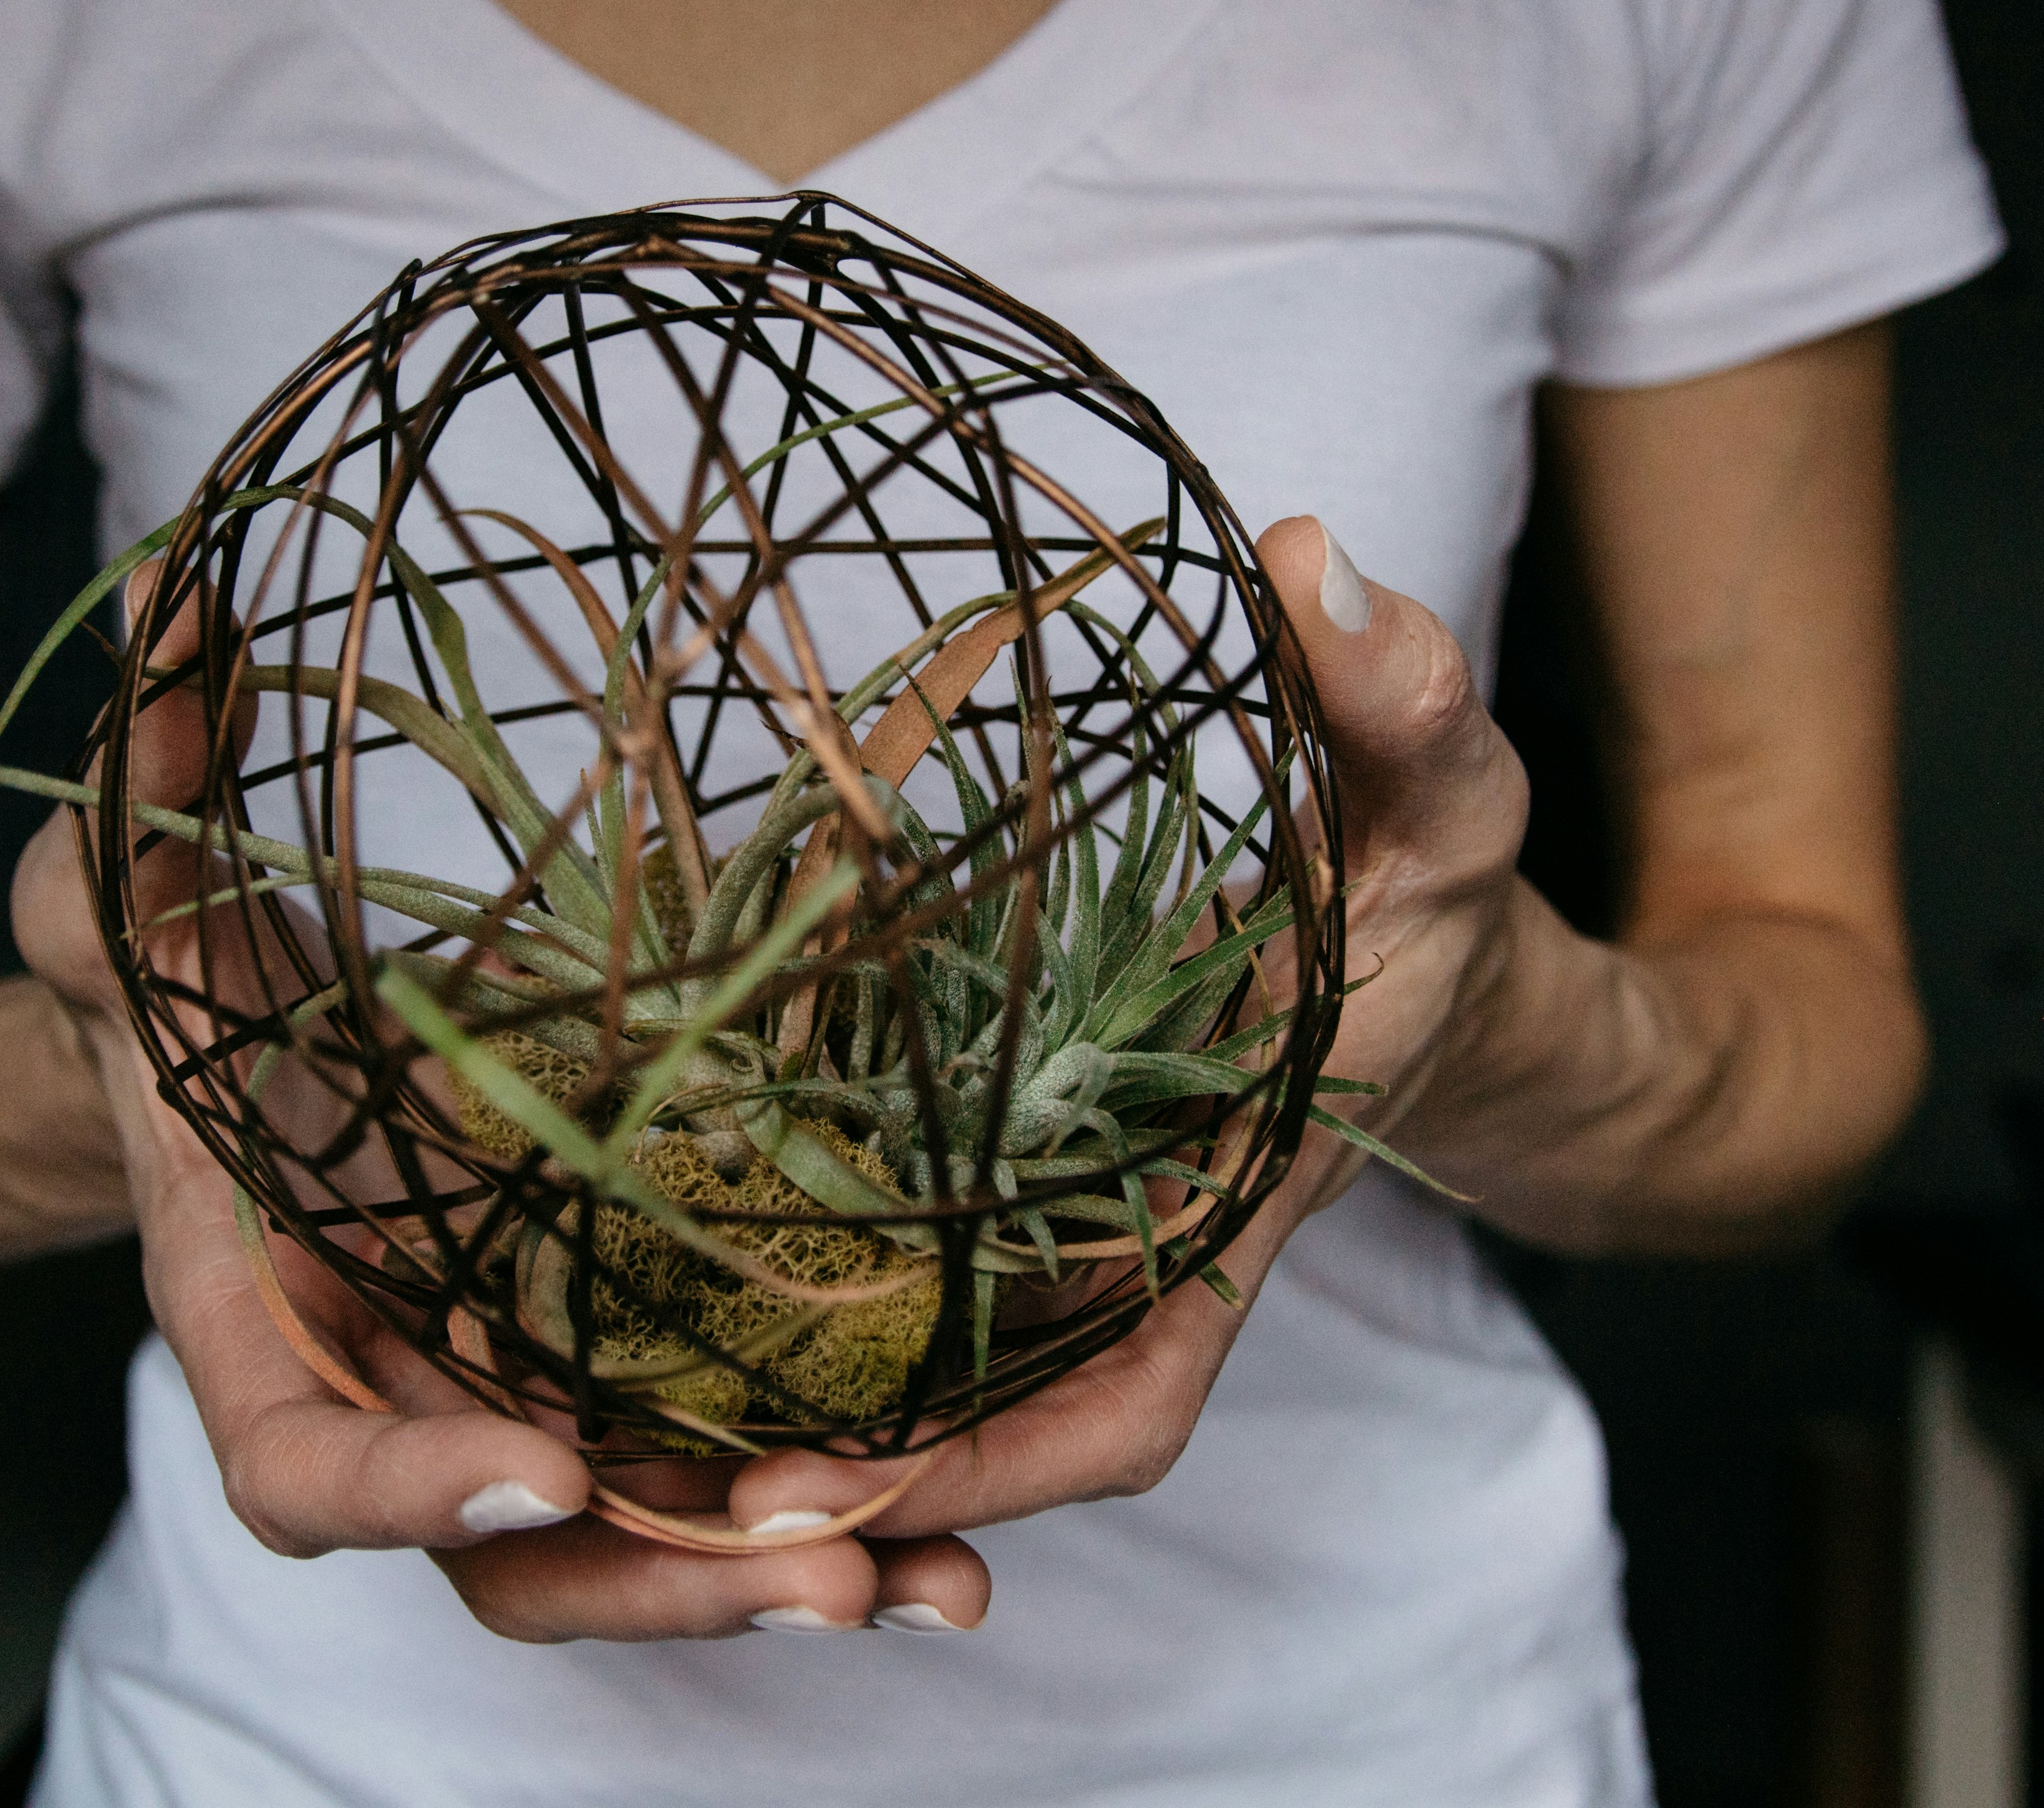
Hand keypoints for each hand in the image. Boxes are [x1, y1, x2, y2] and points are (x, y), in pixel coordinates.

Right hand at [11, 572, 992, 1641]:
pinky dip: (825, 1513)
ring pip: (633, 1544)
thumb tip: (173, 594)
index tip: (528, 1468)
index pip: (297, 1464)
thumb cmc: (166, 971)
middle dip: (654, 1582)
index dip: (399, 1486)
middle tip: (821, 1568)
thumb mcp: (130, 873)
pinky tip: (959, 1542)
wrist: (227, 1041)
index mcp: (258, 1317)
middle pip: (508, 1561)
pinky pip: (711, 1463)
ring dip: (777, 1575)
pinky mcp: (606, 1362)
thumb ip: (141, 774)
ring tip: (934, 1585)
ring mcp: (505, 1392)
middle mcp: (392, 1390)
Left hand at [728, 512, 1533, 1547]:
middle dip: (832, 1475)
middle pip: (983, 1426)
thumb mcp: (1451, 792)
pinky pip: (895, 1264)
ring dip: (781, 1401)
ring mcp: (1064, 1222)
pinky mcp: (1007, 1170)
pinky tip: (640, 1278)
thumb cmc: (1442, 893)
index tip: (833, 1486)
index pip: (1128, 1402)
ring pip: (921, 1363)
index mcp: (1235, 1216)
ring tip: (592, 1420)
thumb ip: (1404, 695)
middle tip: (635, 1483)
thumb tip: (1307, 557)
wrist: (1421, 943)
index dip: (987, 1461)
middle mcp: (1134, 1251)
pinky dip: (790, 1292)